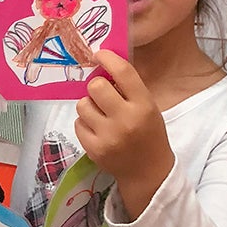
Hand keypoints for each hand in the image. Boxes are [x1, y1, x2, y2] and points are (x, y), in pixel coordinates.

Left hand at [74, 50, 174, 217]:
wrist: (148, 172)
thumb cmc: (148, 133)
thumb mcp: (148, 107)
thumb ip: (129, 89)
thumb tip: (102, 65)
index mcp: (144, 105)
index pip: (123, 73)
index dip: (108, 58)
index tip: (99, 54)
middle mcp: (126, 120)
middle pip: (95, 86)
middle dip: (96, 86)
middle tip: (101, 94)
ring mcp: (108, 136)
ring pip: (82, 105)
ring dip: (88, 106)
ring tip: (100, 115)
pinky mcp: (94, 149)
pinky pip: (78, 124)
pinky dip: (84, 124)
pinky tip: (97, 130)